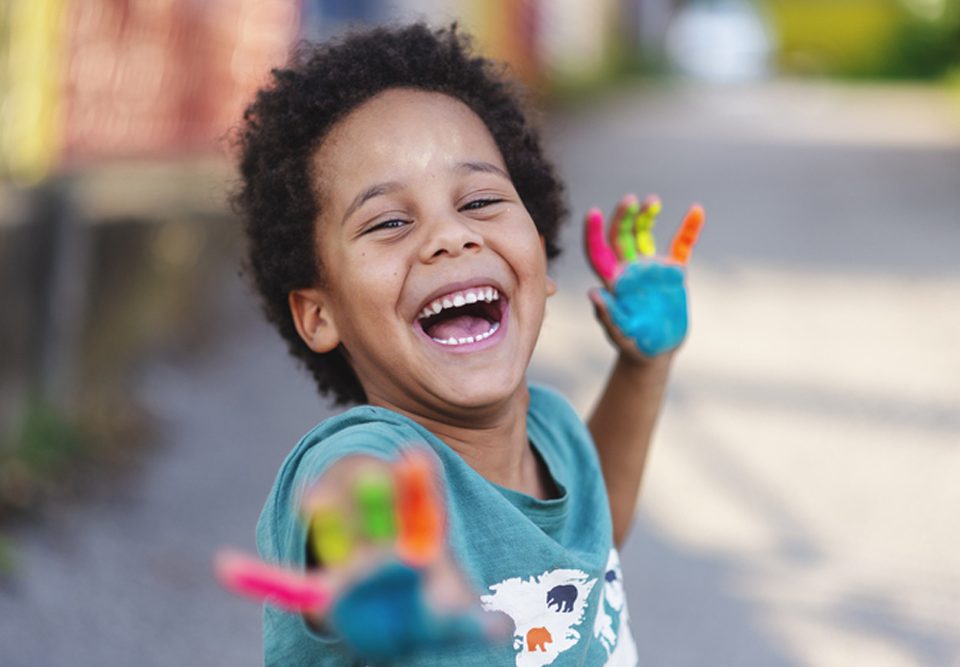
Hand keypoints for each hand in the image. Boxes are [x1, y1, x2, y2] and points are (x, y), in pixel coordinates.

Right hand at [215, 451, 492, 660]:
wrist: (396, 619)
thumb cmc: (426, 611)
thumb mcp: (451, 620)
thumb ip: (472, 625)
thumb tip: (500, 631)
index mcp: (418, 544)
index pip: (422, 507)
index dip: (419, 482)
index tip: (416, 455)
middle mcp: (383, 544)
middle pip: (381, 512)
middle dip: (378, 494)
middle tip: (375, 472)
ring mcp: (352, 561)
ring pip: (339, 532)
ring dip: (327, 515)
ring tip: (312, 497)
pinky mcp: (326, 589)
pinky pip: (291, 584)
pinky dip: (261, 579)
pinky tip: (227, 567)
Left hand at [584, 194, 704, 359]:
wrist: (656, 352)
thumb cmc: (633, 345)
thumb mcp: (620, 334)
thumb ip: (608, 315)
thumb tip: (593, 292)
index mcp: (613, 282)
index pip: (598, 252)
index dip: (593, 233)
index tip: (592, 213)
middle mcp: (629, 270)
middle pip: (621, 236)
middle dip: (624, 217)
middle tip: (631, 200)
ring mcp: (651, 268)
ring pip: (645, 234)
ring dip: (647, 216)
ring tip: (653, 202)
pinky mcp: (673, 273)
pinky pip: (682, 245)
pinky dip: (689, 229)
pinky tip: (697, 211)